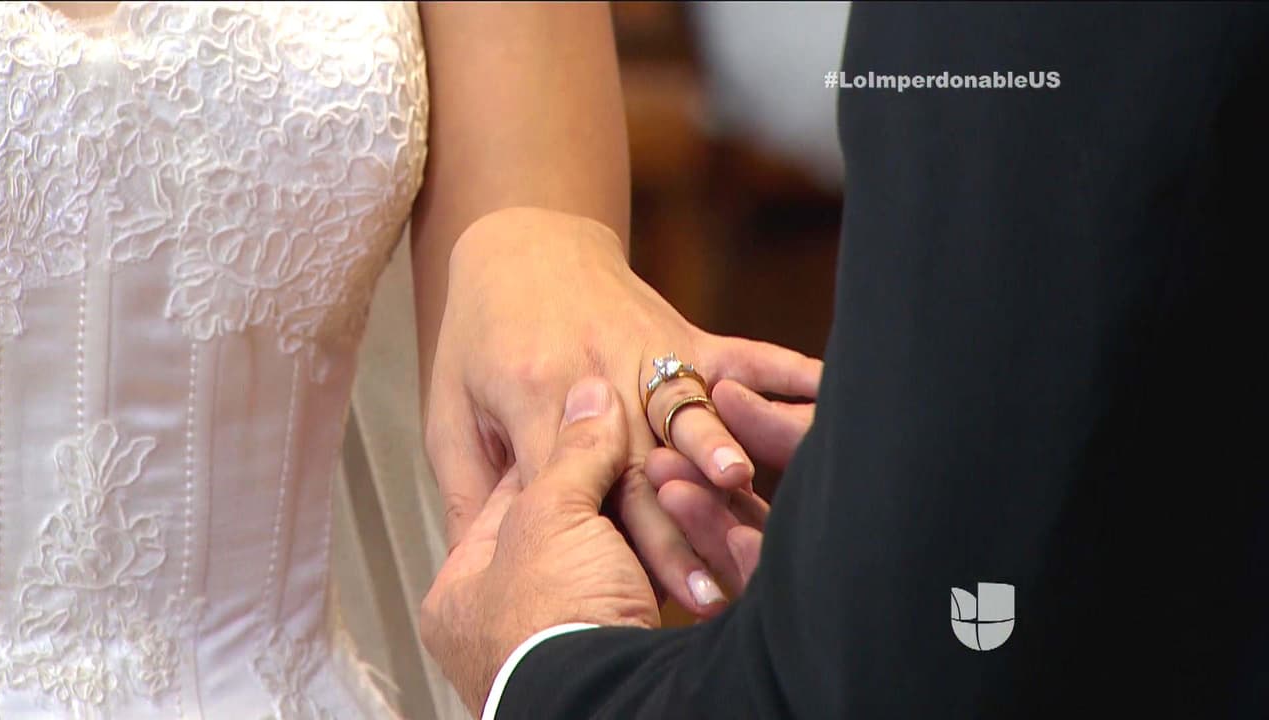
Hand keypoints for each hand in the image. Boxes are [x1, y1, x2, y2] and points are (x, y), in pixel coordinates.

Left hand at [421, 378, 658, 713]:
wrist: (613, 708)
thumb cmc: (552, 621)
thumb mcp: (549, 519)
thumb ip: (570, 454)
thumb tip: (589, 392)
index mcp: (463, 595)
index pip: (510, 499)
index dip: (553, 450)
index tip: (589, 413)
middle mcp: (508, 624)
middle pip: (568, 533)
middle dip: (614, 489)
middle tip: (645, 441)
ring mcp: (568, 642)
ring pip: (619, 559)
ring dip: (656, 519)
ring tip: (687, 475)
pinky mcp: (624, 652)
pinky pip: (656, 589)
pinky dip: (681, 556)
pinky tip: (707, 520)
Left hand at [425, 207, 820, 615]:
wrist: (519, 243)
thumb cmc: (479, 335)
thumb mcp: (452, 411)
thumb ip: (468, 484)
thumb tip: (473, 559)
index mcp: (532, 398)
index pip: (567, 485)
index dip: (596, 547)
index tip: (619, 601)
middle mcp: (596, 374)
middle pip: (636, 463)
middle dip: (670, 530)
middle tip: (703, 590)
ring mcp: (646, 351)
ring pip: (688, 417)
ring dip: (717, 458)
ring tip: (745, 503)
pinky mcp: (683, 333)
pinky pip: (742, 355)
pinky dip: (787, 374)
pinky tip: (830, 395)